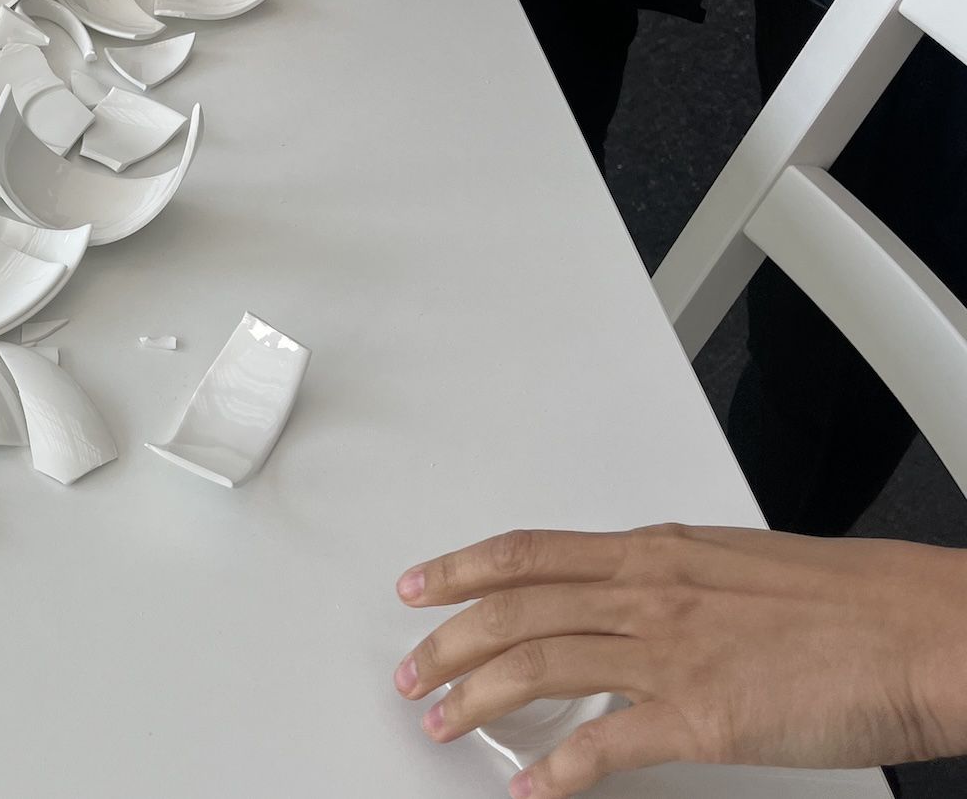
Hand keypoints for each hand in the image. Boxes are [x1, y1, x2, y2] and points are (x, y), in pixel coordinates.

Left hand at [392, 524, 966, 797]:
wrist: (927, 632)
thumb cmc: (853, 601)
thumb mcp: (737, 566)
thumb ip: (671, 578)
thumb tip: (622, 593)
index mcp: (658, 552)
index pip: (529, 553)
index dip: (460, 569)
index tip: (417, 586)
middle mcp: (652, 593)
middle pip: (515, 610)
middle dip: (447, 643)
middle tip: (411, 673)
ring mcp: (673, 653)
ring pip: (538, 664)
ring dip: (475, 698)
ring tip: (440, 722)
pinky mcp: (703, 716)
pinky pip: (605, 745)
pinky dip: (558, 771)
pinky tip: (529, 789)